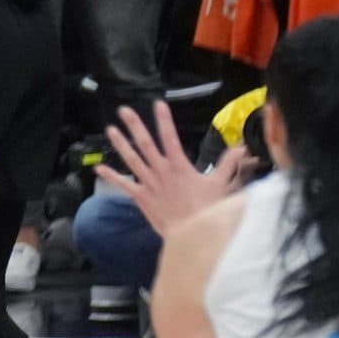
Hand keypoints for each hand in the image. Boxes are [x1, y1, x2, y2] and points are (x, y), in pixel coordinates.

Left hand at [96, 100, 246, 234]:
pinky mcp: (140, 196)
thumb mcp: (220, 184)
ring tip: (110, 129)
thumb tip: (241, 147)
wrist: (193, 234)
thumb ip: (229, 163)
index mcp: (179, 166)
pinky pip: (123, 184)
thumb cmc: (208, 209)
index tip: (158, 104)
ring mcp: (148, 183)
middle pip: (145, 144)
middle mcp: (161, 171)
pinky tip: (97, 167)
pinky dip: (110, 176)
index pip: (170, 137)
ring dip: (120, 144)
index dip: (164, 120)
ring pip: (131, 159)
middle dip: (135, 126)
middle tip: (124, 110)